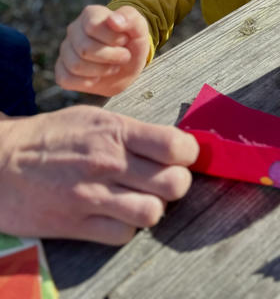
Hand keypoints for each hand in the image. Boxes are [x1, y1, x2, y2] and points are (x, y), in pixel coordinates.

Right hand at [0, 105, 198, 244]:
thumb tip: (170, 144)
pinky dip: (127, 228)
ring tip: (141, 199)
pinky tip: (118, 215)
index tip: (183, 156)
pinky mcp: (77, 224)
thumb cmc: (52, 136)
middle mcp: (109, 162)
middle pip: (173, 183)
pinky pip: (123, 234)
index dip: (188, 154)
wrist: (1, 162)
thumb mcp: (94, 118)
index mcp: (116, 131)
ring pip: (153, 212)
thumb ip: (132, 132)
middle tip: (165, 180)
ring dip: (153, 207)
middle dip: (177, 183)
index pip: (175, 146)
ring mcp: (93, 195)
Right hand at [55, 4, 150, 95]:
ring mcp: (66, 50)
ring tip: (113, 66)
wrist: (128, 64)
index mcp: (90, 14)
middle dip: (110, 57)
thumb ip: (129, 18)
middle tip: (124, 56)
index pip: (92, 27)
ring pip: (75, 65)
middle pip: (84, 49)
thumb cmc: (132, 42)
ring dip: (101, 70)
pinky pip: (65, 79)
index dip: (113, 39)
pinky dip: (86, 82)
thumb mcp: (139, 28)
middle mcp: (74, 30)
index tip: (125, 40)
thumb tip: (112, 20)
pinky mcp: (62, 69)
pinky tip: (98, 77)